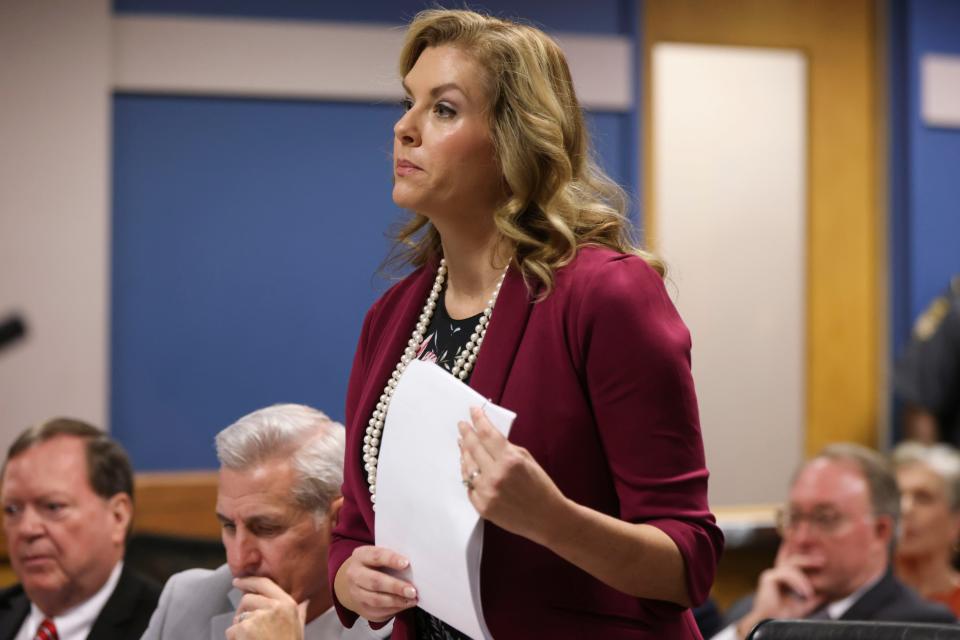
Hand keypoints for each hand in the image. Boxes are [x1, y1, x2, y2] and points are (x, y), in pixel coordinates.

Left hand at [226, 576, 304, 639]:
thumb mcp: (299, 627)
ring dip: (239, 628)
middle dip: (242, 610)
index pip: (264, 583)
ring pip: (238, 617)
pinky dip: (234, 639)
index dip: (249, 581)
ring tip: (251, 639)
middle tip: (244, 623)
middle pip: (247, 599)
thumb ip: (300, 612)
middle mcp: (273, 606)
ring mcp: (258, 617)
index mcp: (287, 603)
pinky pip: (231, 631)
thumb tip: (305, 602)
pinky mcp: (244, 629)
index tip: (238, 581)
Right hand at [333, 545, 417, 621]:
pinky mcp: (361, 607)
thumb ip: (392, 559)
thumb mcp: (377, 555)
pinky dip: (394, 609)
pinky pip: (378, 611)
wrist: (351, 581)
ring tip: (412, 599)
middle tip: (412, 590)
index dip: (391, 559)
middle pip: (375, 581)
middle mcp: (354, 574)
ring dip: (396, 601)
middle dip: (395, 587)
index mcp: (361, 556)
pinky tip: (405, 604)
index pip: (376, 556)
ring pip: (376, 599)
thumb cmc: (372, 565)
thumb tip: (413, 566)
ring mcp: (355, 593)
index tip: (406, 563)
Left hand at [458, 406, 567, 544]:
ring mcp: (487, 492)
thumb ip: (507, 448)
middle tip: (462, 425)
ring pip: (467, 467)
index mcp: (510, 460)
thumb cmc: (541, 487)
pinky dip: (468, 474)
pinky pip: (469, 486)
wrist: (547, 518)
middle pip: (473, 448)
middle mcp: (496, 475)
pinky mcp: (482, 507)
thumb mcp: (527, 460)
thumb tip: (487, 437)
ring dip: (464, 453)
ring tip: (463, 444)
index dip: (478, 420)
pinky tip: (467, 467)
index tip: (473, 411)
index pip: (487, 434)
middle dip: (466, 433)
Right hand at [735, 545, 824, 637]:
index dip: (808, 562)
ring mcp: (771, 575)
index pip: (796, 566)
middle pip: (794, 561)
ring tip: (811, 592)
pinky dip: (798, 582)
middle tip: (822, 561)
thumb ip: (813, 598)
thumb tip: (827, 592)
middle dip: (808, 559)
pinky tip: (805, 592)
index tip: (822, 561)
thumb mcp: (803, 606)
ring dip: (804, 579)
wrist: (770, 624)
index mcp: (784, 580)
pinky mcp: (768, 578)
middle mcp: (776, 575)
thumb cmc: (783, 617)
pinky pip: (786, 574)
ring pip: (791, 568)